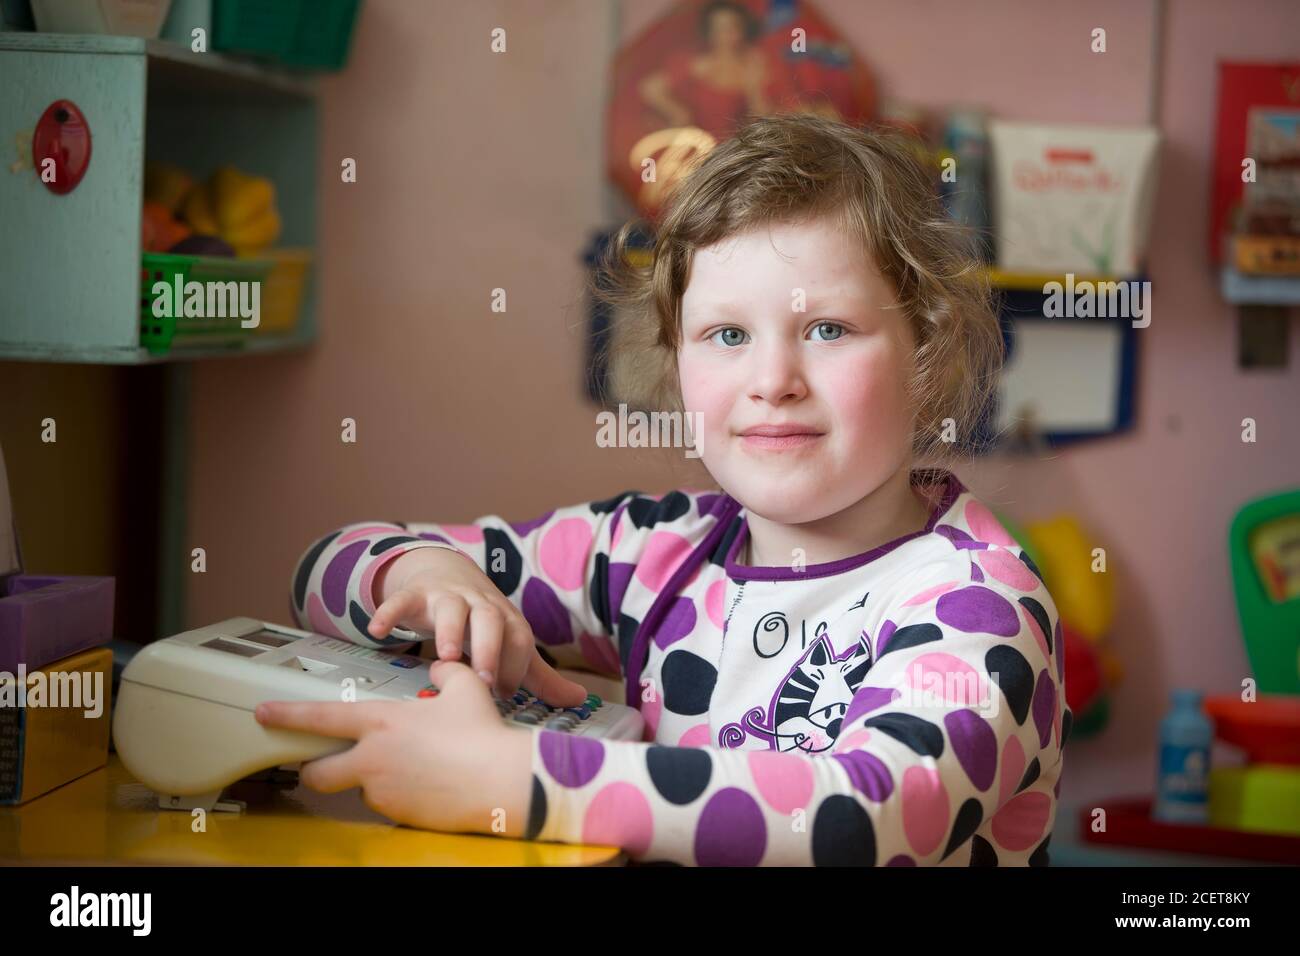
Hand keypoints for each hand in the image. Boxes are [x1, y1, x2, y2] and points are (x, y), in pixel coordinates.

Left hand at [255, 660, 534, 835]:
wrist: (499, 779)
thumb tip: (439, 668)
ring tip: (408, 768)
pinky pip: (387, 805)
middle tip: (324, 764)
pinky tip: (426, 786)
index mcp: (380, 721)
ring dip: (370, 780)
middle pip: (318, 773)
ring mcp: (382, 791)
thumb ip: (445, 673)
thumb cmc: (481, 731)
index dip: (287, 715)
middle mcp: (372, 758)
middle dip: (314, 770)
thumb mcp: (464, 687)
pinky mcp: (399, 816)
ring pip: (358, 789)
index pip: (321, 717)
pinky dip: (398, 796)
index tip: (264, 714)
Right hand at [370, 548, 587, 707]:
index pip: (519, 638)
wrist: (447, 575)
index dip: (515, 665)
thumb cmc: (484, 621)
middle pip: (489, 619)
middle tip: (484, 680)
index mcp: (507, 619)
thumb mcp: (510, 644)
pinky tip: (376, 632)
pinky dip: (389, 613)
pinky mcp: (414, 593)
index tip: (504, 695)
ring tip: (445, 658)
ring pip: (451, 608)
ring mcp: (446, 596)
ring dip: (449, 631)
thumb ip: (539, 675)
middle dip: (489, 648)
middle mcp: (479, 603)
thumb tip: (578, 698)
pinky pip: (401, 599)